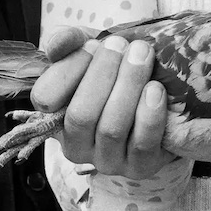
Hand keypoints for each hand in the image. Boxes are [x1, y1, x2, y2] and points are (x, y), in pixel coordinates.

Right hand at [32, 29, 170, 179]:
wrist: (165, 99)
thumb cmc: (119, 74)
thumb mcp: (94, 52)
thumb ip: (71, 42)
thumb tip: (58, 44)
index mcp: (56, 116)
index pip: (45, 99)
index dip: (67, 71)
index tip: (92, 45)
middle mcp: (76, 145)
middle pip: (80, 114)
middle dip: (102, 74)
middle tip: (121, 43)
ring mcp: (107, 161)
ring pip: (111, 129)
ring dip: (128, 86)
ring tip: (142, 55)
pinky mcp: (140, 168)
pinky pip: (142, 144)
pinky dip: (149, 114)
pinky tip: (156, 89)